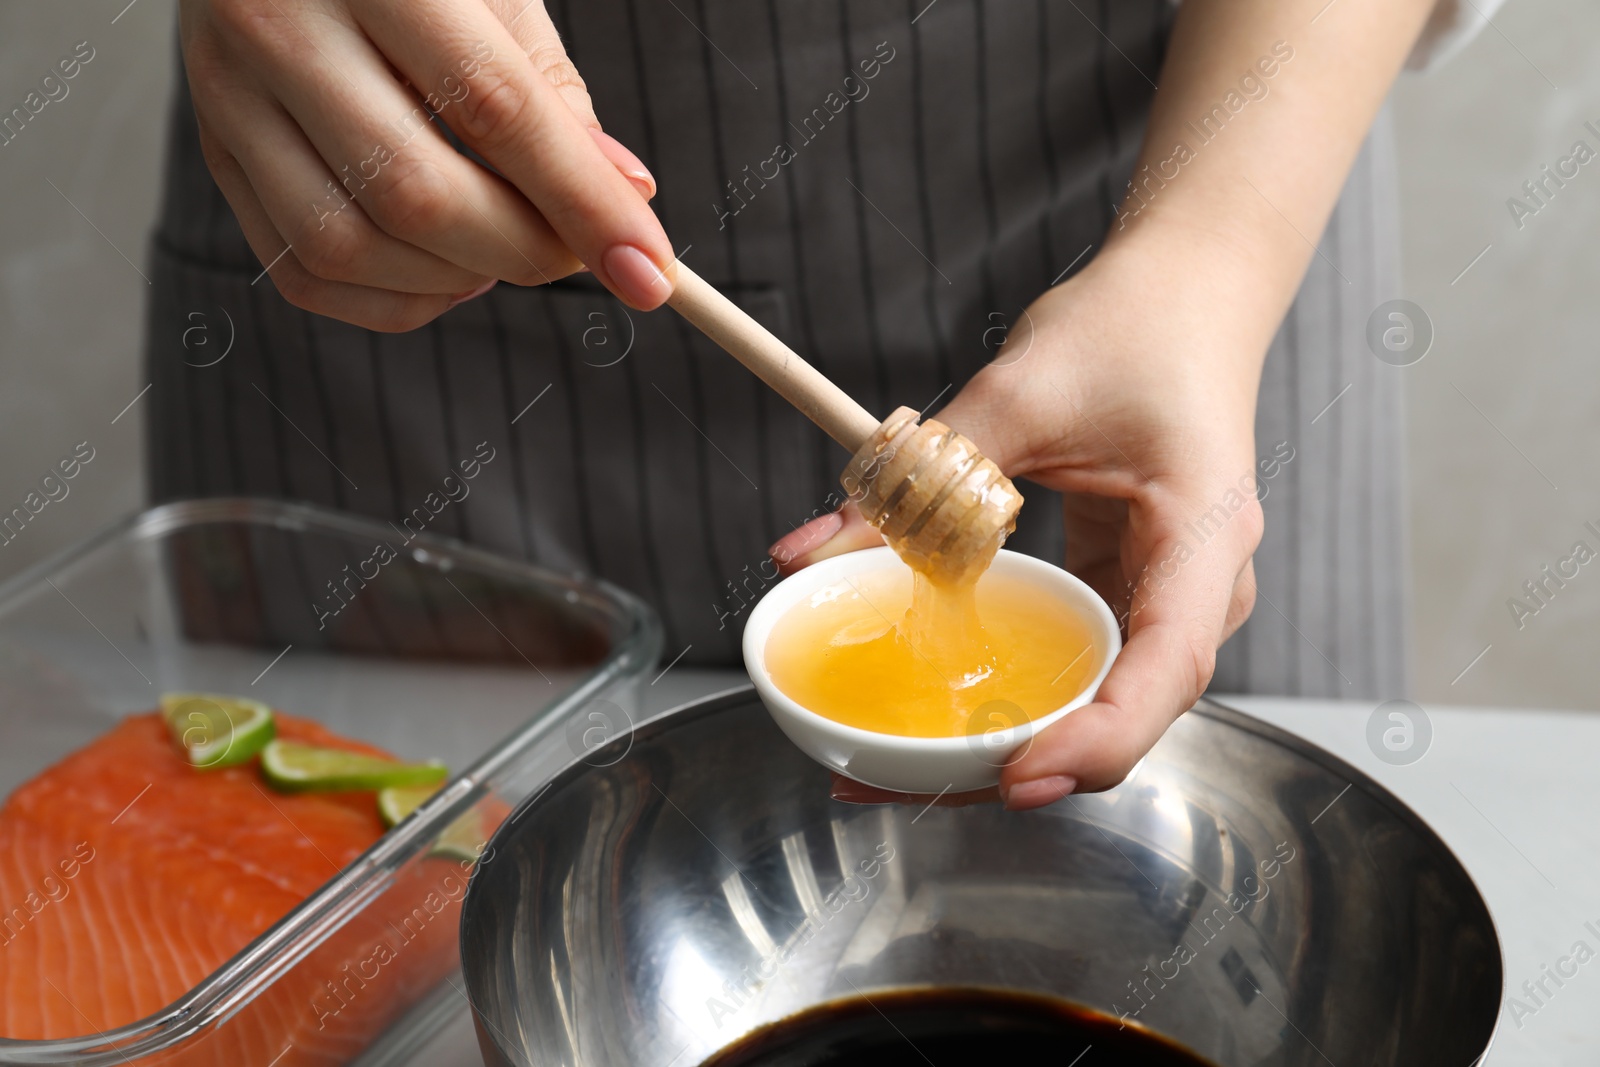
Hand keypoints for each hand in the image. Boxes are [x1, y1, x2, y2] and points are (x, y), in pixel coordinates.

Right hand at [180, 0, 673, 329]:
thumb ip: (552, 94)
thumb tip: (624, 201)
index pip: (494, 108)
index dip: (583, 204)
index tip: (650, 272)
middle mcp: (276, 25)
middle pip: (416, 195)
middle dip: (525, 252)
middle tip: (580, 254)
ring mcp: (227, 95)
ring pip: (350, 247)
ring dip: (458, 281)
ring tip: (508, 246)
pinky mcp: (215, 153)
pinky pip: (304, 273)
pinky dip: (397, 299)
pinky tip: (446, 270)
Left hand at [770, 239, 1266, 810]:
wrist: (1188, 287)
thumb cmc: (1135, 325)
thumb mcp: (1016, 395)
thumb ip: (917, 477)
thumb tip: (807, 556)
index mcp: (1205, 535)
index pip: (1169, 667)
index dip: (1097, 740)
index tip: (1016, 772)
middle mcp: (1203, 584)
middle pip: (1127, 706)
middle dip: (1024, 760)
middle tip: (902, 782)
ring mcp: (1171, 592)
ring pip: (1099, 696)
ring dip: (1009, 737)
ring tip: (899, 765)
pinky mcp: (1132, 586)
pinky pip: (1079, 658)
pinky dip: (1014, 689)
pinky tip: (941, 707)